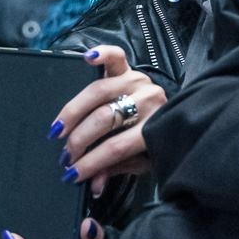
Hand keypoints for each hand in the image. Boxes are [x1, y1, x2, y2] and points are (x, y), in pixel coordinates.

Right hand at [50, 45, 166, 194]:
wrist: (179, 114)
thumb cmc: (157, 140)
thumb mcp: (142, 161)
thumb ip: (117, 168)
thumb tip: (93, 184)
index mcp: (154, 128)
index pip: (115, 147)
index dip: (90, 162)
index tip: (71, 174)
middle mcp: (147, 101)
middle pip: (104, 119)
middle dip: (79, 140)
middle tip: (64, 154)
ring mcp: (139, 81)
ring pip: (98, 92)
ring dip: (74, 111)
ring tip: (59, 128)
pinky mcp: (131, 68)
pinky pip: (116, 56)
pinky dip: (101, 54)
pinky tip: (86, 59)